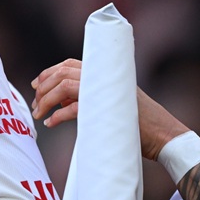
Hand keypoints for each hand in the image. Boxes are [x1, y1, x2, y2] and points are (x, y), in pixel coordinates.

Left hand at [31, 58, 189, 160]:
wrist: (165, 136)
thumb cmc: (138, 123)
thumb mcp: (110, 104)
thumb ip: (87, 98)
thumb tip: (61, 100)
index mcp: (105, 74)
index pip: (70, 63)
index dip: (49, 72)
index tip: (36, 85)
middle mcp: (104, 78)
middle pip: (63, 72)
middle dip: (43, 86)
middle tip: (35, 104)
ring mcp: (106, 92)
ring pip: (65, 85)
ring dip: (46, 100)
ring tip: (39, 115)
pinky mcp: (106, 110)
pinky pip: (74, 108)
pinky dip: (58, 115)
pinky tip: (51, 123)